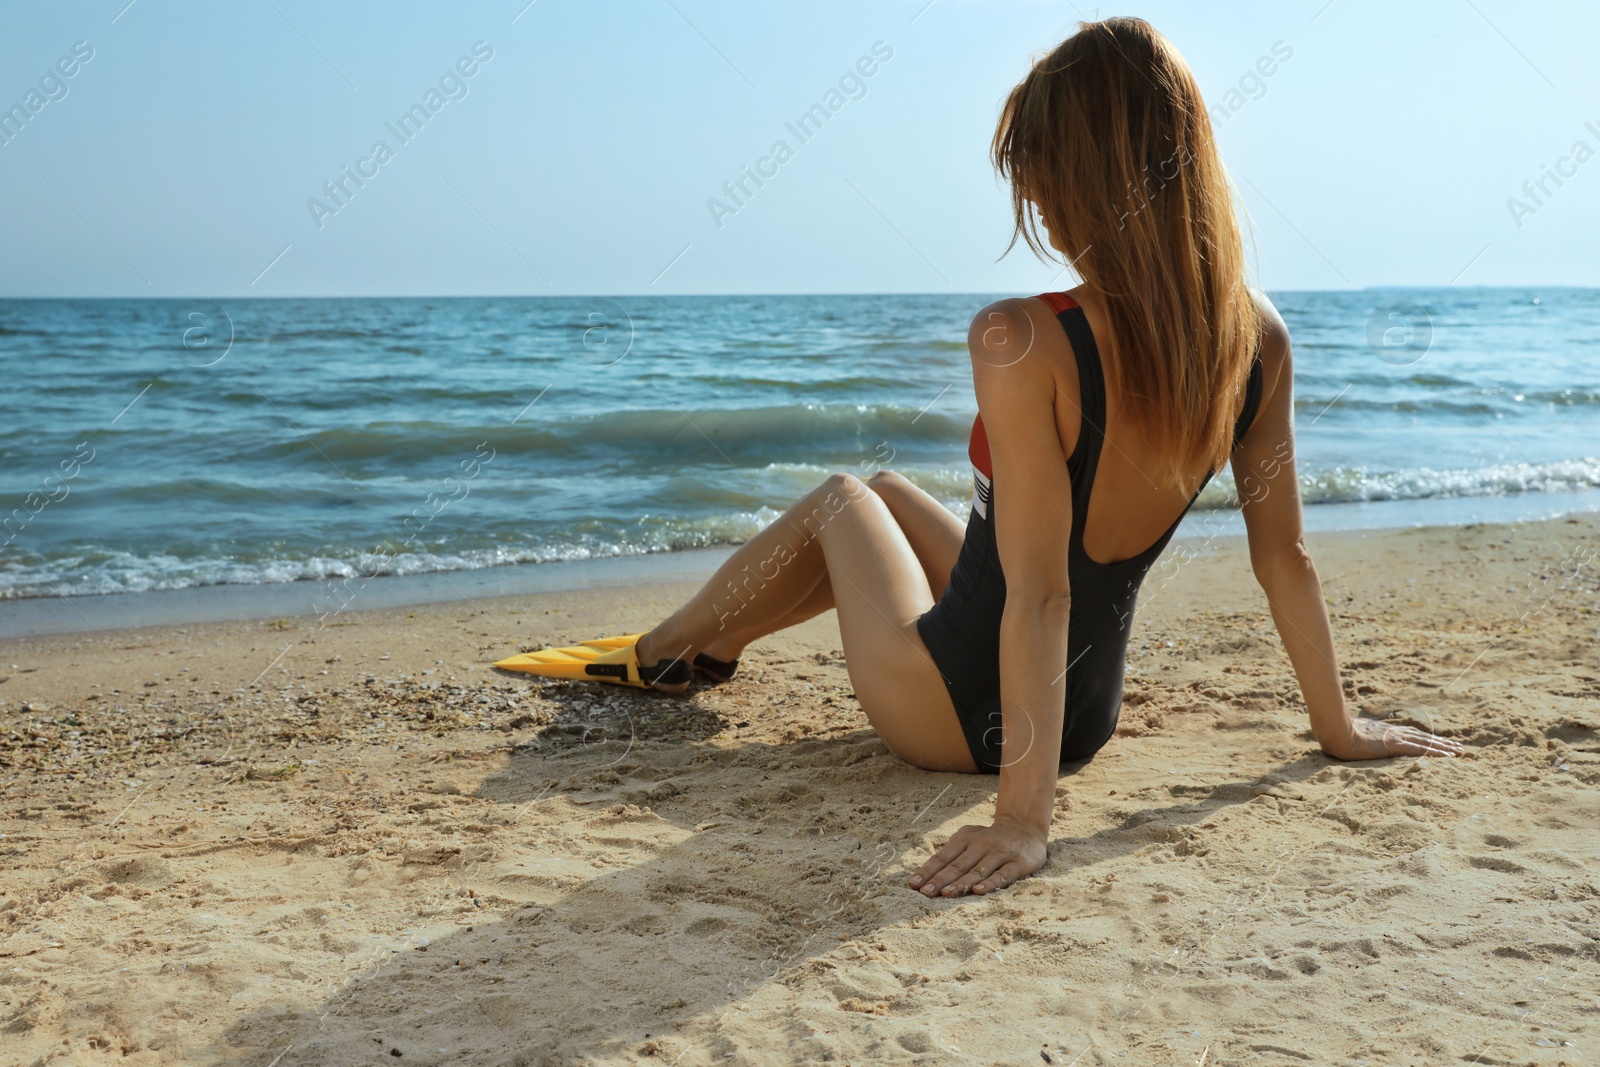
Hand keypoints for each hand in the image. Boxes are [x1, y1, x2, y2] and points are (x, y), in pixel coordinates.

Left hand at [907, 815, 1046, 897]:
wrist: (1025, 828)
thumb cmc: (989, 839)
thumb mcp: (969, 839)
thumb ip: (951, 855)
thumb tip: (925, 876)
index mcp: (965, 838)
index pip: (943, 857)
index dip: (928, 871)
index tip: (913, 884)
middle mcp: (981, 844)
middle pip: (957, 865)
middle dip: (940, 880)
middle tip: (925, 893)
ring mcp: (1000, 853)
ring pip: (978, 870)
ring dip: (961, 883)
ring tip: (946, 894)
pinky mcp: (1018, 863)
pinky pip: (1002, 875)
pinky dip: (990, 883)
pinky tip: (978, 891)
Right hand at [1319, 716, 1463, 760]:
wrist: (1337, 734)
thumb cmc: (1338, 734)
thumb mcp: (1349, 734)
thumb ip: (1354, 735)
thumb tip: (1344, 736)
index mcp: (1384, 731)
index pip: (1410, 735)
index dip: (1425, 738)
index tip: (1438, 741)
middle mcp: (1394, 733)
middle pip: (1423, 737)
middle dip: (1441, 742)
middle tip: (1458, 747)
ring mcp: (1396, 739)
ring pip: (1427, 743)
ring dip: (1445, 747)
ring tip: (1459, 752)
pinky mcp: (1397, 746)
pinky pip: (1423, 750)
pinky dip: (1438, 752)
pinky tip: (1450, 756)